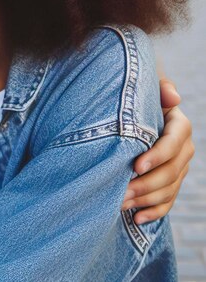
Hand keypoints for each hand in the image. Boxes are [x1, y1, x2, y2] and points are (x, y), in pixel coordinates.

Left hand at [123, 78, 193, 223]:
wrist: (135, 108)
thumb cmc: (137, 96)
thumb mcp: (146, 87)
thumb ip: (160, 88)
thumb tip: (172, 96)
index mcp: (179, 126)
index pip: (173, 143)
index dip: (157, 156)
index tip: (135, 166)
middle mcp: (183, 149)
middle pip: (171, 172)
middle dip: (146, 184)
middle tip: (121, 191)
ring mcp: (179, 168)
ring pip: (168, 190)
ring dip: (146, 199)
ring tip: (121, 203)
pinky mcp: (171, 182)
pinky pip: (167, 201)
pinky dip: (153, 212)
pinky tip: (136, 218)